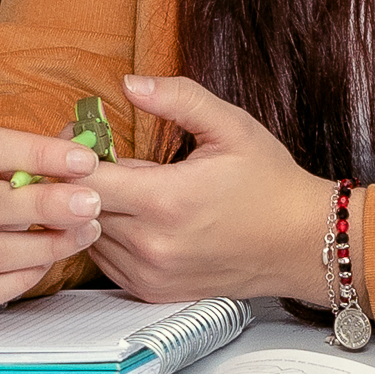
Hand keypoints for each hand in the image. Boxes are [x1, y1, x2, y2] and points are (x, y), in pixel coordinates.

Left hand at [85, 75, 336, 307]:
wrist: (302, 243)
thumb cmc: (269, 183)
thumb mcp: (231, 127)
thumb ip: (177, 99)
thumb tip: (129, 83)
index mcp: (166, 201)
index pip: (82, 180)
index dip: (72, 153)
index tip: (83, 135)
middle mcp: (152, 245)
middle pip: (78, 208)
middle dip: (77, 177)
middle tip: (91, 152)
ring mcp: (151, 273)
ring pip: (86, 235)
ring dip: (89, 208)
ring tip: (115, 182)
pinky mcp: (152, 290)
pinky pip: (103, 259)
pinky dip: (103, 235)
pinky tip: (127, 213)